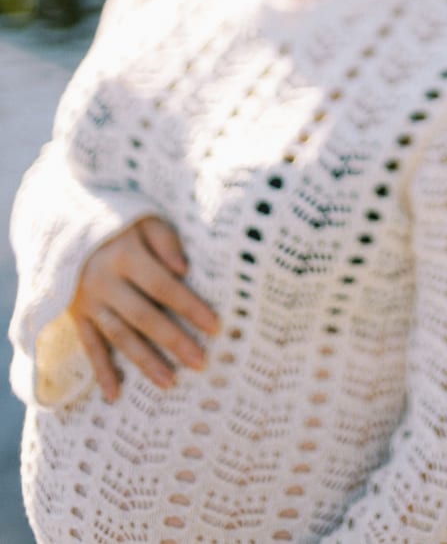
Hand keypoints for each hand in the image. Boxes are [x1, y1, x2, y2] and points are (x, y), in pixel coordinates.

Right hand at [69, 216, 218, 401]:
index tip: (215, 327)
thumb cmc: (118, 222)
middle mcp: (104, 282)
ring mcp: (87, 302)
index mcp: (125, 255)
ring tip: (169, 383)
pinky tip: (115, 394)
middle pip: (143, 317)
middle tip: (200, 363)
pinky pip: (89, 346)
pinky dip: (101, 371)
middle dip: (173, 341)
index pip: (163, 286)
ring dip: (144, 362)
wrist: (66, 225)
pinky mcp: (76, 316)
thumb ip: (166, 240)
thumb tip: (183, 269)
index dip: (189, 307)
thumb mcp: (143, 218)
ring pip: (118, 337)